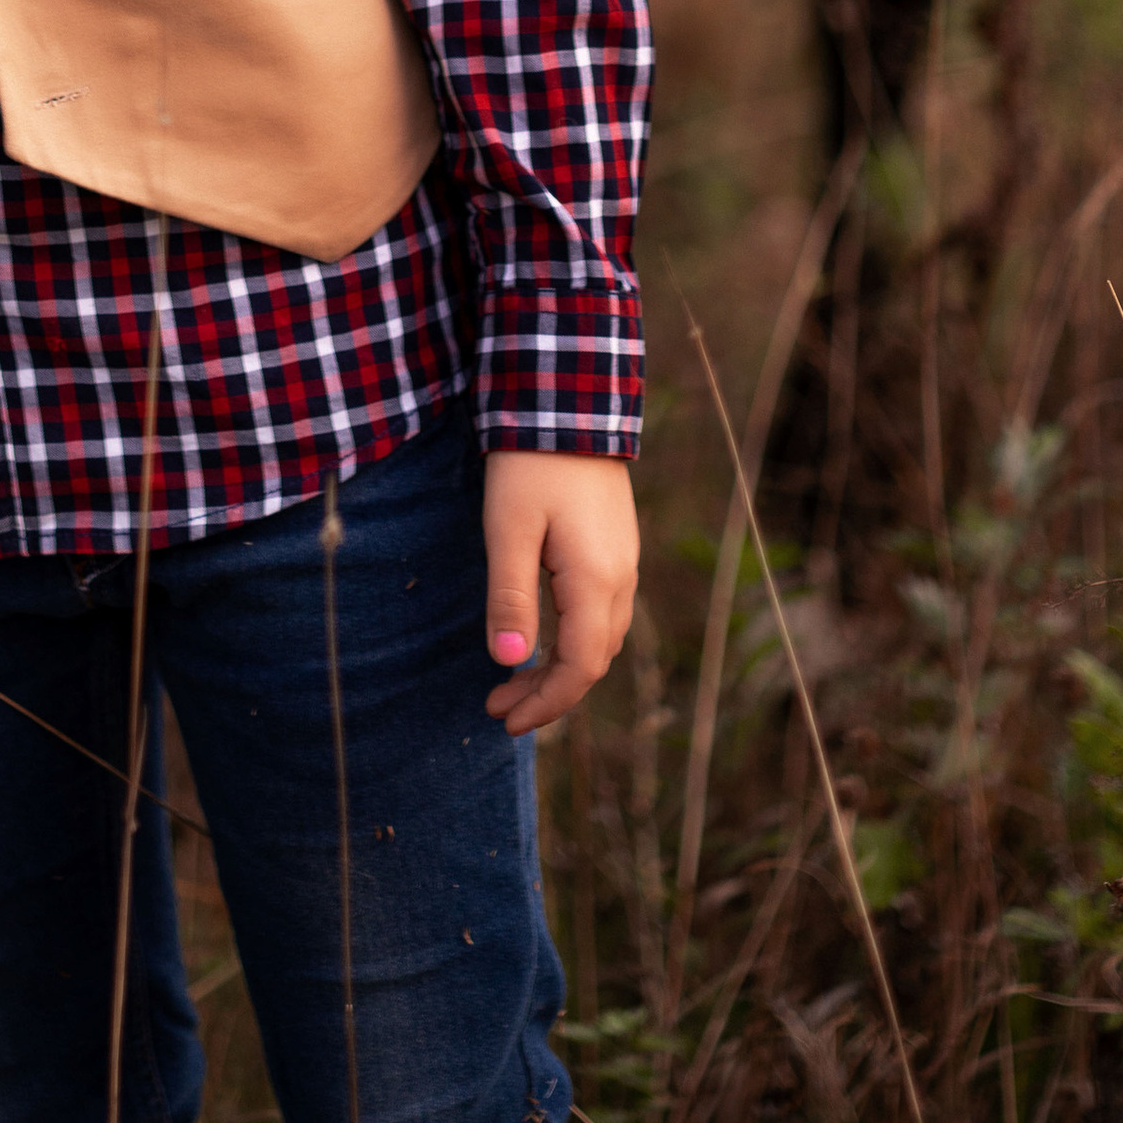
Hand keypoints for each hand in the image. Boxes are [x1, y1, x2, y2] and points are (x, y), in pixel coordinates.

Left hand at [482, 448, 637, 736]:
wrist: (570, 402)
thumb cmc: (531, 464)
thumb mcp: (508, 529)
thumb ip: (510, 597)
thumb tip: (509, 662)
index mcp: (597, 583)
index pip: (578, 670)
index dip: (544, 704)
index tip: (504, 720)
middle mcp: (621, 581)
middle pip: (592, 662)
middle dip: (548, 693)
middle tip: (498, 706)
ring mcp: (624, 564)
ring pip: (599, 640)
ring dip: (560, 669)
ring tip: (514, 680)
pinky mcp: (616, 549)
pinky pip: (601, 615)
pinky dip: (572, 641)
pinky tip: (542, 637)